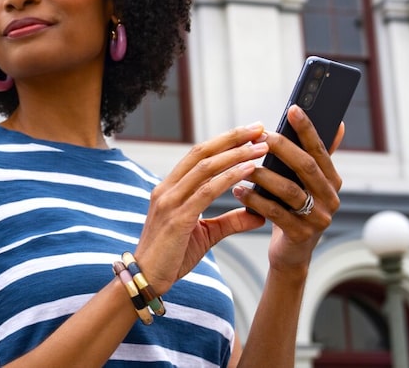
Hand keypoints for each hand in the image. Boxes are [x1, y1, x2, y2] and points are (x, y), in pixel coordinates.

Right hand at [134, 123, 270, 294]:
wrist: (146, 280)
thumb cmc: (171, 257)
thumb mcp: (205, 235)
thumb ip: (230, 222)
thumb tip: (259, 214)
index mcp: (169, 189)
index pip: (198, 155)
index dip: (224, 141)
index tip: (249, 133)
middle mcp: (166, 189)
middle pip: (202, 153)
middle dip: (232, 138)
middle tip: (260, 128)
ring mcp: (169, 202)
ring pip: (206, 167)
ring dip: (236, 154)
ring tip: (261, 146)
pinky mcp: (177, 218)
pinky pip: (207, 191)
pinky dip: (230, 177)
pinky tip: (250, 169)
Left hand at [233, 105, 344, 269]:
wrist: (291, 255)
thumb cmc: (295, 211)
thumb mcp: (309, 185)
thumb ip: (320, 157)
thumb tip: (339, 124)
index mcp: (332, 181)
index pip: (320, 150)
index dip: (308, 130)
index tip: (293, 109)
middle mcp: (330, 198)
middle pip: (306, 167)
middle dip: (283, 148)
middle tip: (260, 135)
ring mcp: (318, 218)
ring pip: (289, 190)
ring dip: (263, 175)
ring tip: (243, 165)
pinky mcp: (300, 235)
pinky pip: (275, 213)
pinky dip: (255, 200)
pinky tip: (238, 190)